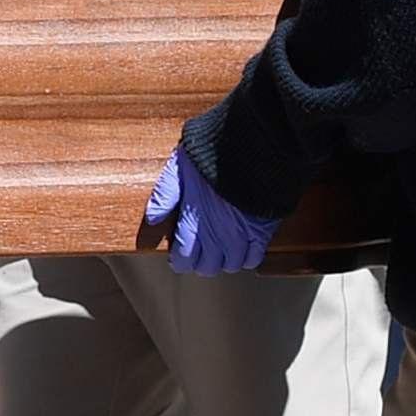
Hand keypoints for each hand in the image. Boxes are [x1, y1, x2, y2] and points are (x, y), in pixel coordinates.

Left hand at [144, 149, 273, 276]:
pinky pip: (254, 259)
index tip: (179, 256)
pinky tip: (241, 247)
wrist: (254, 148)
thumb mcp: (178, 168)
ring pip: (230, 265)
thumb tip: (152, 219)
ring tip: (220, 250)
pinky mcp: (262, 231)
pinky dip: (246, 257)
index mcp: (194, 221)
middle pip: (207, 267)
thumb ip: (164, 195)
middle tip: (200, 253)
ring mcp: (241, 234)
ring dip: (223, 260)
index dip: (180, 261)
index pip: (183, 258)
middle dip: (200, 262)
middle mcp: (217, 234)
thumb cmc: (214, 155)